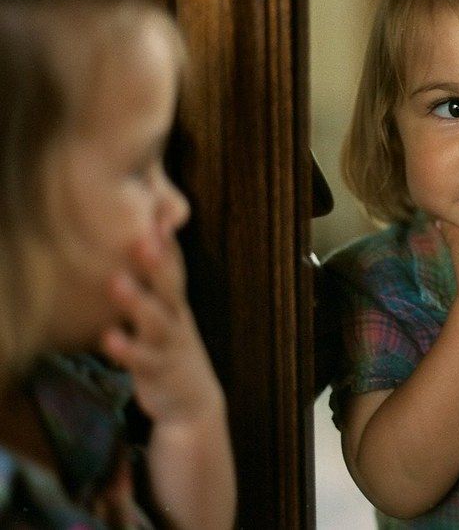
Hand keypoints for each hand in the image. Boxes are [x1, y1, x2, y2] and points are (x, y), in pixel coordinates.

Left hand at [100, 232, 224, 425]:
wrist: (194, 403)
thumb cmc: (170, 349)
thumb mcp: (167, 314)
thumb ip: (154, 285)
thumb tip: (139, 246)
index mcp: (176, 304)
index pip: (175, 267)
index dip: (167, 242)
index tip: (158, 212)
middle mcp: (177, 319)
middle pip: (171, 287)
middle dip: (158, 262)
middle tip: (145, 237)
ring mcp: (171, 345)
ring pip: (157, 321)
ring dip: (137, 301)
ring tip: (116, 282)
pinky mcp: (160, 371)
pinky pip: (144, 360)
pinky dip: (127, 350)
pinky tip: (108, 339)